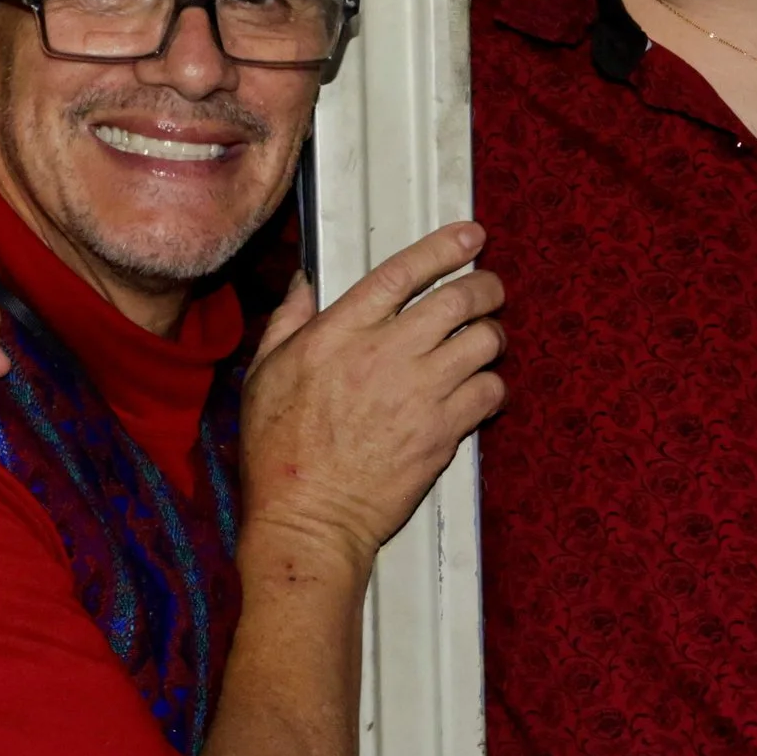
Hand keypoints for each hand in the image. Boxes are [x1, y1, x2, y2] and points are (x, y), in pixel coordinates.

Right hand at [239, 223, 506, 573]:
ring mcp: (420, 392)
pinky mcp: (443, 431)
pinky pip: (490, 391)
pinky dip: (492, 386)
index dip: (443, 248)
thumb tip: (303, 284)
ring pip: (483, 341)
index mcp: (340, 332)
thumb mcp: (264, 374)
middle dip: (484, 286)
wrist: (308, 518)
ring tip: (485, 342)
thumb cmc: (279, 453)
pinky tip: (480, 390)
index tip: (468, 236)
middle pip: (459, 299)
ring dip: (491, 336)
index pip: (404, 272)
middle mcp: (386, 353)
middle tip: (489, 288)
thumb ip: (288, 320)